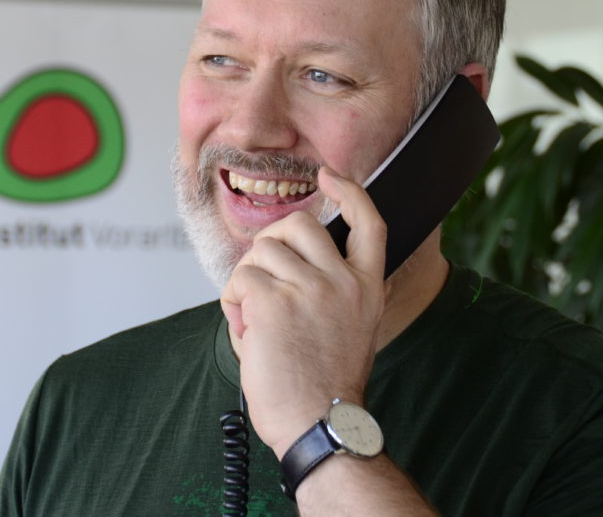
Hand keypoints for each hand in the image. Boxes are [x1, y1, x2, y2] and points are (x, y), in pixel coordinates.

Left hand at [220, 165, 388, 458]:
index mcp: (367, 286)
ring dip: (249, 280)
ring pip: (261, 251)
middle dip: (272, 243)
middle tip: (265, 278)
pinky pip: (240, 280)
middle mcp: (343, 281)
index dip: (348, 190)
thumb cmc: (325, 382)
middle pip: (298, 225)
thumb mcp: (350, 325)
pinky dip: (233, 301)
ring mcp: (310, 289)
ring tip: (256, 317)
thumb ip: (329, 285)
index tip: (327, 175)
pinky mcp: (274, 302)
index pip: (368, 221)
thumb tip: (285, 255)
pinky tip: (247, 328)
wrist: (319, 426)